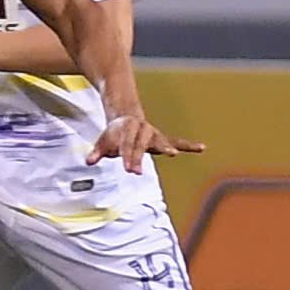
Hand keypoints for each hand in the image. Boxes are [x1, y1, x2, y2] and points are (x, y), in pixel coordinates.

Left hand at [86, 113, 205, 174]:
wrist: (126, 118)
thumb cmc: (115, 134)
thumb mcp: (104, 141)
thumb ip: (97, 151)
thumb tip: (88, 161)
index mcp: (128, 128)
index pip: (127, 145)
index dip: (128, 157)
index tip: (129, 170)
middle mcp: (143, 130)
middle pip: (141, 144)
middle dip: (139, 157)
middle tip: (136, 172)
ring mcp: (154, 135)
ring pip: (161, 141)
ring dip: (166, 147)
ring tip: (172, 153)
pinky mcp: (163, 141)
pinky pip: (178, 142)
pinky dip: (189, 146)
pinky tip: (201, 148)